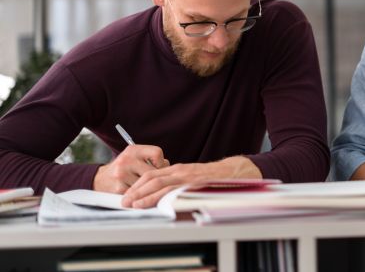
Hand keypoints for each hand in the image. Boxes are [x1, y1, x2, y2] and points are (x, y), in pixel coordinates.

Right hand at [93, 144, 168, 193]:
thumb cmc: (124, 168)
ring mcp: (122, 174)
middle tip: (155, 181)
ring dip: (149, 188)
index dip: (161, 162)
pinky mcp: (119, 188)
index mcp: (133, 150)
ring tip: (144, 186)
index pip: (157, 153)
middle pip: (154, 171)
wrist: (100, 180)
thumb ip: (151, 159)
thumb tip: (168, 168)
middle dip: (157, 177)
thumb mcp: (135, 157)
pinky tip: (137, 193)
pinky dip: (141, 195)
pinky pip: (139, 194)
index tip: (157, 167)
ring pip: (147, 184)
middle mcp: (127, 160)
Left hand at [121, 156, 261, 208]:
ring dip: (142, 195)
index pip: (153, 174)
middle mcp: (179, 170)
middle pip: (151, 178)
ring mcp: (185, 176)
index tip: (128, 194)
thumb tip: (166, 194)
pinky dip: (158, 197)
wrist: (232, 172)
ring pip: (159, 184)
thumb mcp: (193, 176)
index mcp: (178, 169)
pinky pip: (172, 190)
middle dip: (135, 190)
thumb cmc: (213, 177)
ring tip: (131, 204)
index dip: (138, 184)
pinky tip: (150, 203)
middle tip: (124, 201)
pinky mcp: (192, 183)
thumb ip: (180, 182)